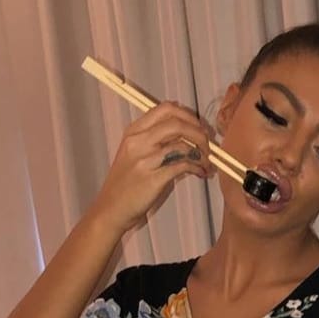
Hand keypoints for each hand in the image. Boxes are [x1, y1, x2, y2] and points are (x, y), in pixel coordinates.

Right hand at [90, 102, 211, 231]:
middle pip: (177, 123)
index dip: (188, 115)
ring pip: (182, 145)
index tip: (199, 128)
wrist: (111, 208)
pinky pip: (182, 166)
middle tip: (207, 146)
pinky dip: (196, 168)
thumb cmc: (126, 183)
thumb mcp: (134, 153)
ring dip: (201, 154)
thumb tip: (187, 132)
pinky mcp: (153, 179)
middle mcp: (138, 141)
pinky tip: (200, 173)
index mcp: (134, 131)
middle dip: (199, 133)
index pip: (166, 109)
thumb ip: (155, 139)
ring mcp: (145, 160)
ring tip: (206, 163)